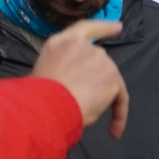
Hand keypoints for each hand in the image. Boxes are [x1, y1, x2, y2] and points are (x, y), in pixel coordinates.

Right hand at [32, 19, 128, 137]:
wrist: (46, 104)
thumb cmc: (38, 95)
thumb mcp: (46, 70)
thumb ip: (63, 67)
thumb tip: (75, 81)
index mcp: (62, 42)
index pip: (86, 28)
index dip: (103, 28)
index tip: (118, 27)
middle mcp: (84, 46)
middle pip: (99, 61)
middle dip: (95, 80)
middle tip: (81, 101)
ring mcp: (100, 60)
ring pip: (108, 81)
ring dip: (102, 98)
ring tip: (86, 116)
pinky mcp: (112, 77)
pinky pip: (120, 99)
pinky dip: (119, 115)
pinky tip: (115, 131)